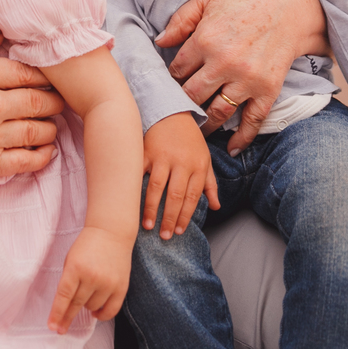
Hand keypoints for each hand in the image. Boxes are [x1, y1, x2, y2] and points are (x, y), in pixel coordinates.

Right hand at [0, 27, 65, 179]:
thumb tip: (1, 37)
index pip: (26, 72)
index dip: (43, 75)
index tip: (50, 78)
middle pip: (38, 100)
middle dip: (54, 100)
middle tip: (59, 99)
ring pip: (37, 130)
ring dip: (50, 127)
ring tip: (52, 123)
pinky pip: (26, 161)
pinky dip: (42, 155)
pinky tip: (45, 149)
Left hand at [47, 227, 131, 333]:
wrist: (111, 232)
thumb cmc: (87, 245)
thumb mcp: (71, 259)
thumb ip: (68, 281)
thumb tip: (66, 306)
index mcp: (76, 267)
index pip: (64, 295)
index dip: (57, 313)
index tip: (52, 326)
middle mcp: (92, 276)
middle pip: (77, 304)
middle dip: (67, 318)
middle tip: (61, 328)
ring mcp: (108, 282)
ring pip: (92, 307)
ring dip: (86, 306)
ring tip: (86, 295)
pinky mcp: (121, 286)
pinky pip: (111, 310)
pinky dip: (102, 315)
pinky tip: (95, 313)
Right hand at [141, 113, 218, 239]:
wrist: (172, 112)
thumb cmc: (189, 140)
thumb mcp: (205, 160)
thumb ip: (210, 184)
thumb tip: (215, 206)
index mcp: (198, 166)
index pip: (192, 196)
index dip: (185, 216)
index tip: (179, 231)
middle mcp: (181, 162)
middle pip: (176, 195)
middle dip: (170, 218)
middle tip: (165, 236)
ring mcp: (163, 156)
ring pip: (157, 187)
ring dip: (152, 209)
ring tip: (148, 226)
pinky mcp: (147, 150)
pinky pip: (140, 172)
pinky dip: (136, 187)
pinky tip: (131, 202)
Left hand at [157, 0, 327, 154]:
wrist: (289, 10)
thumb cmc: (244, 3)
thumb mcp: (207, 0)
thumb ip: (181, 20)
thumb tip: (159, 42)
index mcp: (205, 40)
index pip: (176, 71)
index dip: (170, 81)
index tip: (168, 87)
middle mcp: (224, 63)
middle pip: (191, 96)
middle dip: (181, 105)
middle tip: (175, 113)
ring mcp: (247, 79)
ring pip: (217, 113)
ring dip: (204, 125)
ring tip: (195, 131)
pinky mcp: (267, 90)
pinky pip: (252, 121)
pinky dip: (241, 138)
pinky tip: (232, 148)